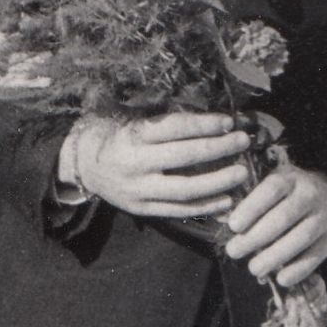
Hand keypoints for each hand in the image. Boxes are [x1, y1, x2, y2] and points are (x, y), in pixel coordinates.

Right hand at [67, 111, 259, 217]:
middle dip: (219, 148)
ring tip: (241, 172)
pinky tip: (227, 199)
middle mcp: (135, 163)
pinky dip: (205, 206)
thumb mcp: (129, 117)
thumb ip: (161, 118)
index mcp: (133, 135)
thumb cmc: (114, 134)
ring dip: (218, 181)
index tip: (228, 121)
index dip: (204, 124)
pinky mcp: (142, 208)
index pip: (174, 128)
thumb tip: (206, 116)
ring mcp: (139, 189)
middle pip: (185, 157)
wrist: (83, 165)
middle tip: (243, 142)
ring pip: (186, 188)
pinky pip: (179, 210)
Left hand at [221, 157, 326, 286]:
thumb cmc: (289, 194)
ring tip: (254, 268)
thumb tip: (221, 219)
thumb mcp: (272, 185)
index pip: (271, 189)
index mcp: (290, 178)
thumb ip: (249, 198)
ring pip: (300, 238)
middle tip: (234, 251)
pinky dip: (298, 270)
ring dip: (275, 256)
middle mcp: (310, 195)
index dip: (251, 208)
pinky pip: (315, 257)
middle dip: (256, 237)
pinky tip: (281, 279)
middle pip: (283, 217)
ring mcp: (324, 218)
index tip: (233, 226)